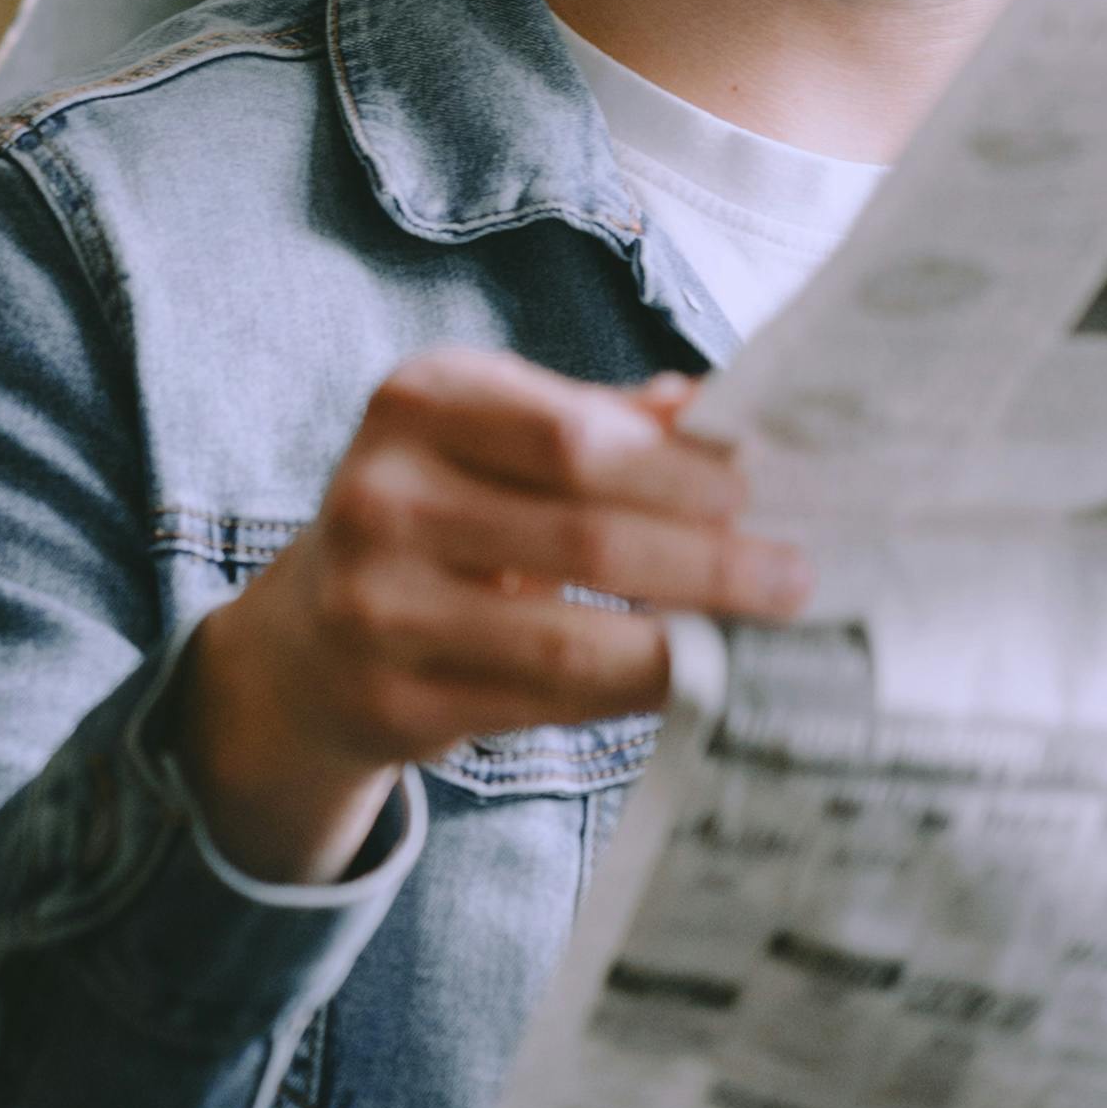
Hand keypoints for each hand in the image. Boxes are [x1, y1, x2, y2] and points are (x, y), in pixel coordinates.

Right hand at [174, 354, 809, 888]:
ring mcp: (377, 607)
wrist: (309, 642)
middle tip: (798, 574)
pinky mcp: (394, 700)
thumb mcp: (493, 441)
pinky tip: (695, 682)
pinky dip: (632, 695)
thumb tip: (726, 414)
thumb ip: (602, 422)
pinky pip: (546, 706)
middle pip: (584, 531)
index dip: (681, 470)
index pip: (574, 435)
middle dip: (709, 558)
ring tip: (762, 636)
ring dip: (686, 642)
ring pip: (569, 638)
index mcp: (419, 401)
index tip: (767, 491)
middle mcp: (382, 496)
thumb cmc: (442, 517)